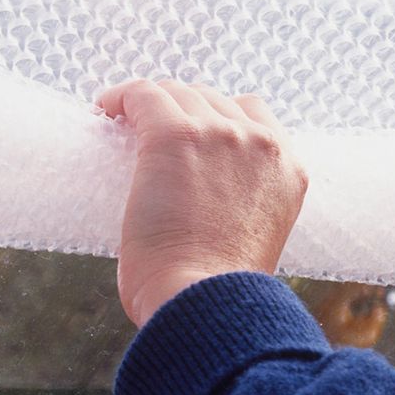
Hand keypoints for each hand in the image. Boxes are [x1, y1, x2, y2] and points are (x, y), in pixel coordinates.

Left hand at [98, 80, 308, 326]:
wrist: (206, 302)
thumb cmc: (221, 291)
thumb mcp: (259, 237)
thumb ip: (246, 206)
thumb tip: (209, 205)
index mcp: (288, 169)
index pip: (254, 113)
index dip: (218, 117)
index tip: (192, 131)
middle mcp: (260, 143)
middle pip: (214, 99)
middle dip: (183, 109)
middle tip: (151, 129)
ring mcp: (218, 135)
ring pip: (179, 93)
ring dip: (153, 103)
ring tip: (124, 118)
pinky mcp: (174, 135)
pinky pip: (144, 95)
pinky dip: (122, 97)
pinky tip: (105, 109)